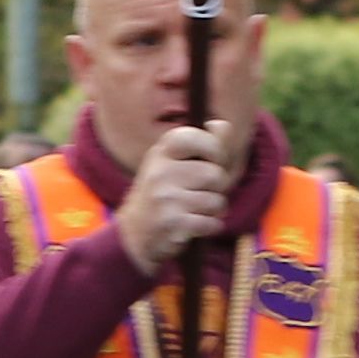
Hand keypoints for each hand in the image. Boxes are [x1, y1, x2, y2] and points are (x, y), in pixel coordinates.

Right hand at [117, 125, 228, 273]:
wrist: (134, 233)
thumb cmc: (163, 193)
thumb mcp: (175, 163)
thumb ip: (204, 144)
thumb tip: (225, 125)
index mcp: (162, 151)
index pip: (200, 138)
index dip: (216, 150)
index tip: (213, 161)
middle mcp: (160, 171)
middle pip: (215, 174)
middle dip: (217, 187)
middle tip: (203, 192)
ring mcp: (165, 197)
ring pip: (216, 201)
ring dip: (214, 210)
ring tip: (197, 210)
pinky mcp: (172, 223)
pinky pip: (211, 223)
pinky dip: (210, 227)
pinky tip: (195, 225)